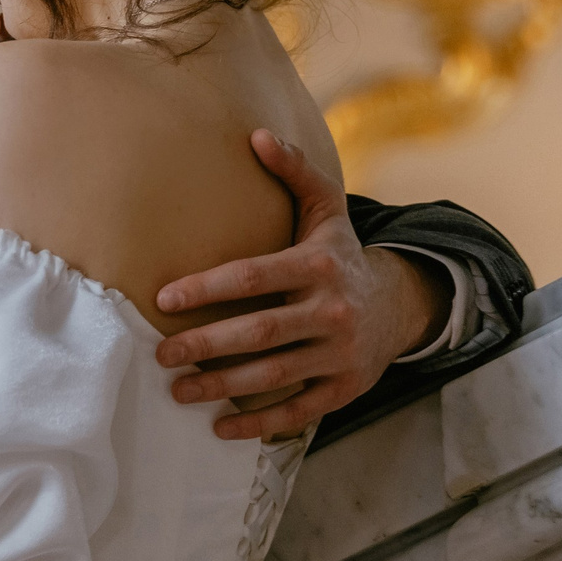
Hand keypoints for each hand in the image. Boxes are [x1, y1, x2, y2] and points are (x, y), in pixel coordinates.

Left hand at [150, 130, 451, 439]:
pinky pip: (297, 410)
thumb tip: (257, 135)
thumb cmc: (339, 255)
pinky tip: (220, 425)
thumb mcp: (326, 209)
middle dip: (205, 346)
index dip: (207, 288)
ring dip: (222, 387)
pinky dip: (258, 422)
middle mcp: (331, 311)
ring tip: (178, 390)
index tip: (164, 299)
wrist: (400, 304)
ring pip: (273, 375)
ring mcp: (339, 354)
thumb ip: (294, 172)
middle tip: (161, 353)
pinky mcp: (344, 388)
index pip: (252, 277)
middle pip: (258, 333)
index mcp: (317, 266)